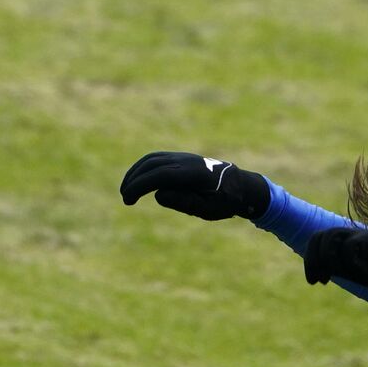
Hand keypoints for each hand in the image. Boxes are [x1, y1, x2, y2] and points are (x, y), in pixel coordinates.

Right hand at [120, 152, 270, 220]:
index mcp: (194, 174)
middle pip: (152, 164)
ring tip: (127, 190)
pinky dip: (143, 167)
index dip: (140, 185)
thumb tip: (159, 193)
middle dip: (134, 180)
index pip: (159, 175)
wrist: (241, 186)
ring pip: (153, 159)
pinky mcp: (182, 158)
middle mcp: (187, 161)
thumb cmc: (225, 201)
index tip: (128, 199)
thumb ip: (184, 202)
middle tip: (126, 199)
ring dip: (136, 172)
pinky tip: (138, 179)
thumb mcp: (208, 209)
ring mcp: (184, 157)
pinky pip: (158, 158)